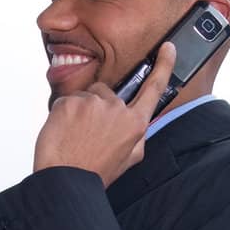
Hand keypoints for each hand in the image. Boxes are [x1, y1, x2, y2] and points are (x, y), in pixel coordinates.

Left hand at [32, 40, 176, 187]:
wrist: (66, 181)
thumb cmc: (94, 173)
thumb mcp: (128, 159)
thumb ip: (137, 136)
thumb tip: (140, 123)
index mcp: (135, 124)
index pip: (153, 89)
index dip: (163, 66)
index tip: (168, 48)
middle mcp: (118, 110)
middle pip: (107, 93)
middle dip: (97, 108)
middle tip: (87, 135)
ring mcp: (93, 104)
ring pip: (85, 97)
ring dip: (79, 111)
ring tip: (74, 137)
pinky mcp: (71, 102)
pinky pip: (66, 101)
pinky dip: (62, 115)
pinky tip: (63, 134)